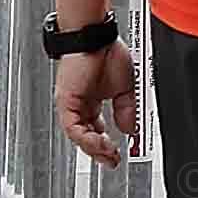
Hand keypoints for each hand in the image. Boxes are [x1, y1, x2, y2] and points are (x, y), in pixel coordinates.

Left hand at [55, 41, 136, 164]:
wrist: (95, 37)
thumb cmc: (108, 53)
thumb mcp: (126, 88)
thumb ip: (127, 110)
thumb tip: (131, 129)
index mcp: (93, 101)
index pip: (98, 129)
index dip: (108, 143)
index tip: (120, 153)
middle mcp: (80, 105)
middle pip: (86, 136)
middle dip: (100, 151)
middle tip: (113, 160)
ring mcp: (71, 104)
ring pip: (78, 136)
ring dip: (94, 148)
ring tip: (109, 153)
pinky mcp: (66, 102)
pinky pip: (72, 127)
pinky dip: (87, 137)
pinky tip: (101, 142)